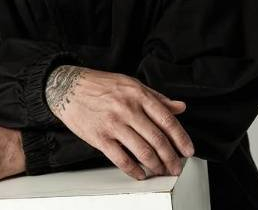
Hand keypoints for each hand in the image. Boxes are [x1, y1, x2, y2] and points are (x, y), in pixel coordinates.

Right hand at [45, 66, 194, 180]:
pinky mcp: (100, 137)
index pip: (166, 120)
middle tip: (176, 166)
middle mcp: (127, 108)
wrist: (69, 87)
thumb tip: (179, 107)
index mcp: (138, 94)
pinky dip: (134, 171)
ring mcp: (113, 124)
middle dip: (171, 158)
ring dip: (156, 166)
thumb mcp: (130, 84)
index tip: (188, 150)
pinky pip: (122, 159)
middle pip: (157, 139)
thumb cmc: (100, 85)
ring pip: (143, 151)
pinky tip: (140, 173)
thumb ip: (156, 97)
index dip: (181, 138)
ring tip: (161, 171)